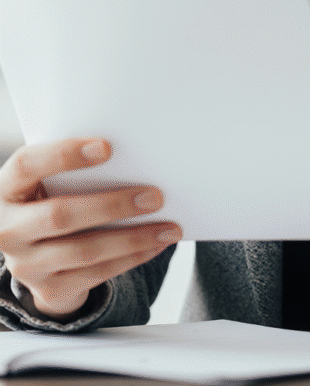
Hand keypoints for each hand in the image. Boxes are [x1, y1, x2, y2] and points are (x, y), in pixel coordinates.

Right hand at [0, 138, 181, 318]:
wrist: (32, 252)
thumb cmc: (48, 198)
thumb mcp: (45, 181)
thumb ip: (70, 169)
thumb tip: (130, 155)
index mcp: (5, 189)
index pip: (26, 165)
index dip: (64, 155)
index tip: (107, 146)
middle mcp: (7, 230)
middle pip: (60, 216)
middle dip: (112, 205)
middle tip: (155, 196)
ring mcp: (26, 265)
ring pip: (84, 251)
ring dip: (132, 238)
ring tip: (168, 226)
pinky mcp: (48, 289)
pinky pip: (96, 274)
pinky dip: (131, 258)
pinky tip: (155, 245)